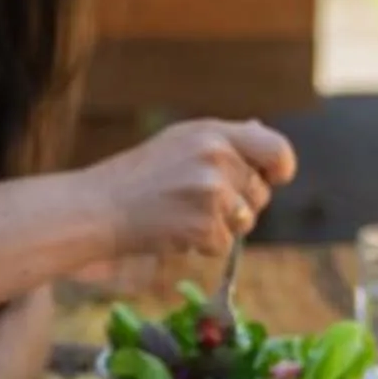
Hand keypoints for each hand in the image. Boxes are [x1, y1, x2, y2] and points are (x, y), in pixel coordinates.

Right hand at [95, 117, 296, 260]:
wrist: (97, 208)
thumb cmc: (136, 177)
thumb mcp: (179, 142)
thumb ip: (222, 141)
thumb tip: (262, 134)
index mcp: (213, 132)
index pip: (276, 149)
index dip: (280, 169)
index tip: (273, 180)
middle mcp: (216, 156)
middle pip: (261, 193)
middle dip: (239, 205)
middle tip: (200, 204)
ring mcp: (211, 191)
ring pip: (245, 221)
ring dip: (221, 227)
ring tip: (182, 215)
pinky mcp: (204, 224)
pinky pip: (224, 245)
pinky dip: (202, 246)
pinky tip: (174, 231)